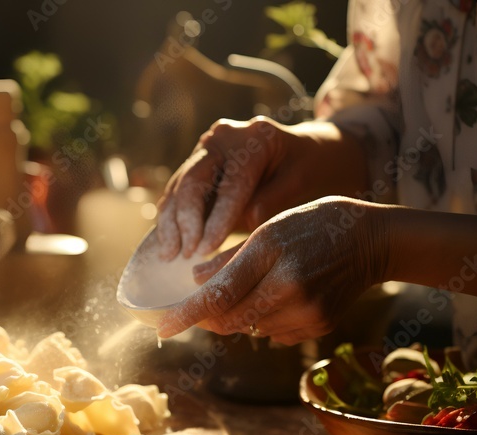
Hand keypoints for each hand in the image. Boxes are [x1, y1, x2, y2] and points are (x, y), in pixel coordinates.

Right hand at [154, 117, 354, 260]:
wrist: (308, 151)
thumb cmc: (310, 168)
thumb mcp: (301, 183)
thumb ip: (271, 201)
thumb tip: (242, 223)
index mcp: (254, 138)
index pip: (230, 185)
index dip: (217, 219)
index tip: (207, 250)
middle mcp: (223, 137)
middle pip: (193, 182)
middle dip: (185, 221)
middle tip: (185, 253)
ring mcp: (206, 150)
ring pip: (178, 188)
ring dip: (170, 223)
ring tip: (169, 255)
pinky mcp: (196, 165)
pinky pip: (177, 193)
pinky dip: (171, 219)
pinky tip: (167, 245)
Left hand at [155, 196, 389, 344]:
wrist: (373, 240)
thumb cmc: (313, 225)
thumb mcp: (268, 229)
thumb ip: (230, 258)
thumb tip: (195, 281)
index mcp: (270, 254)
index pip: (218, 295)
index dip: (187, 314)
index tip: (162, 328)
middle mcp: (288, 288)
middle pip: (229, 319)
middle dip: (208, 316)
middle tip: (199, 305)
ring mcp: (306, 311)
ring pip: (250, 328)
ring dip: (239, 315)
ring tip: (259, 286)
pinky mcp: (319, 326)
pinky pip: (274, 333)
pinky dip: (265, 319)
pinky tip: (281, 296)